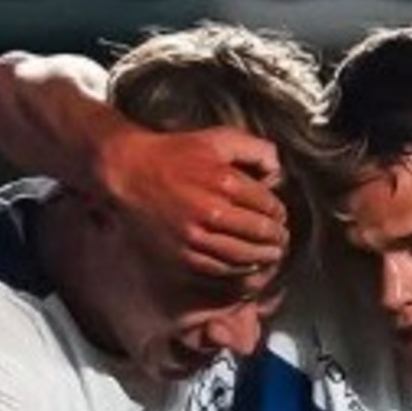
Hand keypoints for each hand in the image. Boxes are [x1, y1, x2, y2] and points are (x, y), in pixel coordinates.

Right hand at [95, 124, 288, 278]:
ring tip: (270, 256)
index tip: (279, 217)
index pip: (269, 206)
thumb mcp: (218, 139)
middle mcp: (211, 211)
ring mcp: (196, 237)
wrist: (130, 173)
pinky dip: (239, 271)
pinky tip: (246, 266)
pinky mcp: (183, 254)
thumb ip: (255, 149)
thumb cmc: (174, 154)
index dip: (279, 213)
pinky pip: (221, 270)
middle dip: (277, 238)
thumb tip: (278, 171)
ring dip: (264, 258)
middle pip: (261, 233)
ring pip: (245, 256)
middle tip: (281, 239)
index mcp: (224, 182)